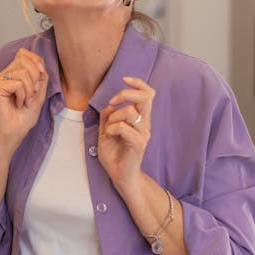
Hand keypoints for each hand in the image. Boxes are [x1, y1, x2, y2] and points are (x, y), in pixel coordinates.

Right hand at [0, 48, 48, 148]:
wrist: (14, 133)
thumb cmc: (24, 117)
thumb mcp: (39, 95)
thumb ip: (41, 79)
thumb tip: (41, 66)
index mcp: (13, 74)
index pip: (24, 54)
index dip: (36, 61)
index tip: (41, 76)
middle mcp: (4, 74)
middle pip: (24, 59)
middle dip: (36, 76)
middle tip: (33, 93)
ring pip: (23, 72)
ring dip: (30, 89)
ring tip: (26, 101)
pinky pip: (17, 84)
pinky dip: (23, 95)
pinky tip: (18, 104)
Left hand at [98, 76, 154, 193]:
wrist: (119, 175)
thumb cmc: (114, 154)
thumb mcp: (106, 131)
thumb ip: (108, 117)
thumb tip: (110, 105)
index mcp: (140, 119)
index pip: (148, 94)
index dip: (138, 83)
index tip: (125, 79)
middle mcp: (144, 124)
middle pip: (146, 97)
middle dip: (125, 94)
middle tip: (113, 101)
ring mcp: (143, 134)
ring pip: (130, 112)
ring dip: (114, 116)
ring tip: (109, 128)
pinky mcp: (138, 144)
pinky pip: (123, 127)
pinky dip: (111, 128)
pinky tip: (109, 136)